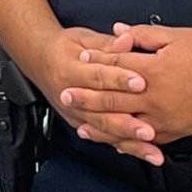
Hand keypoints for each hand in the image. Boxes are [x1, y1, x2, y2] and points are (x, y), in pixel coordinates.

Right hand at [37, 25, 163, 165]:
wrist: (40, 59)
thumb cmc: (64, 48)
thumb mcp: (84, 39)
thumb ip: (109, 44)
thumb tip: (128, 39)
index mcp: (71, 70)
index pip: (98, 76)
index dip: (120, 80)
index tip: (141, 83)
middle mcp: (71, 96)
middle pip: (101, 112)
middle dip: (127, 123)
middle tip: (149, 130)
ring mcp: (75, 114)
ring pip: (104, 131)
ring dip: (128, 141)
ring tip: (150, 149)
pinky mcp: (80, 123)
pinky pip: (103, 137)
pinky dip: (123, 146)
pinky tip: (140, 152)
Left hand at [59, 23, 191, 149]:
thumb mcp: (176, 36)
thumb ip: (144, 34)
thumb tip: (119, 31)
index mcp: (155, 70)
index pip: (116, 67)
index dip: (96, 63)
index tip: (80, 60)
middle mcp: (157, 98)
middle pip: (113, 98)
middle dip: (86, 97)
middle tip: (66, 95)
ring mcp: (167, 118)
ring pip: (126, 125)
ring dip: (101, 126)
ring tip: (83, 125)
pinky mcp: (177, 131)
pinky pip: (147, 139)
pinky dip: (129, 141)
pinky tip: (117, 141)